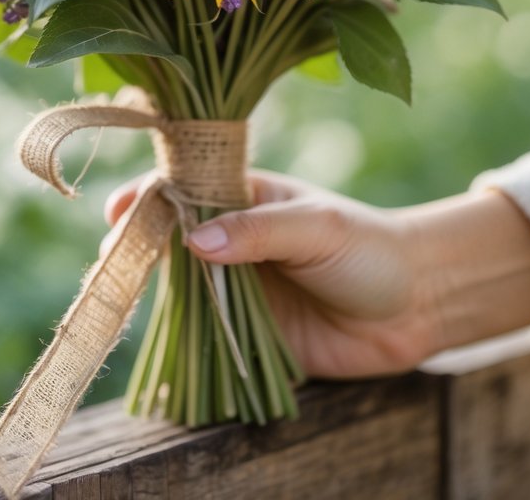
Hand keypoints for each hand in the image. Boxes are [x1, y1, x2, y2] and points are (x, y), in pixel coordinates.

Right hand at [105, 170, 437, 378]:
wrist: (418, 306)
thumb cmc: (370, 249)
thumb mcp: (316, 227)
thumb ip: (258, 231)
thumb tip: (194, 240)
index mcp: (249, 197)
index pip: (188, 188)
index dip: (150, 195)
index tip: (118, 210)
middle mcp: (237, 239)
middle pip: (174, 239)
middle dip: (140, 246)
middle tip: (111, 261)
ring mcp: (241, 287)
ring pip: (184, 289)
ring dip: (155, 295)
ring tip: (118, 298)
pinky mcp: (251, 334)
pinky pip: (208, 337)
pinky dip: (182, 341)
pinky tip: (157, 342)